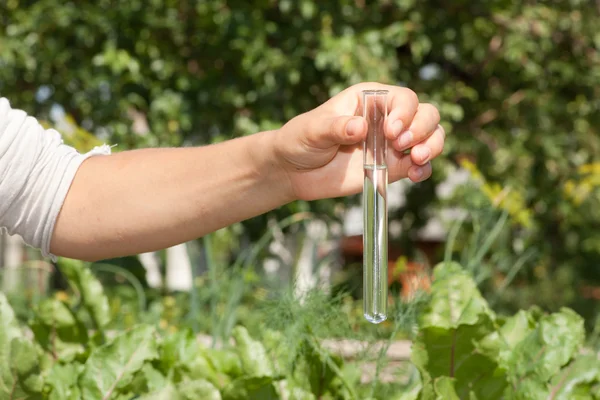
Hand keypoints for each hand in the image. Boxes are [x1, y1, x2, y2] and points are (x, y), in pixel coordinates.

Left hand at [274, 82, 445, 200]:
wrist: (294, 171)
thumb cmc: (301, 139)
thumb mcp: (313, 130)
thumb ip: (336, 127)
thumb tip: (360, 127)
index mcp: (370, 99)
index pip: (402, 98)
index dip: (404, 112)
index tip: (390, 131)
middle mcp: (387, 118)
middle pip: (425, 114)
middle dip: (422, 128)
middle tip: (402, 144)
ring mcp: (392, 144)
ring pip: (430, 137)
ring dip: (432, 146)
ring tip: (417, 158)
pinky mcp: (393, 167)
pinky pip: (420, 166)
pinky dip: (425, 169)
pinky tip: (416, 175)